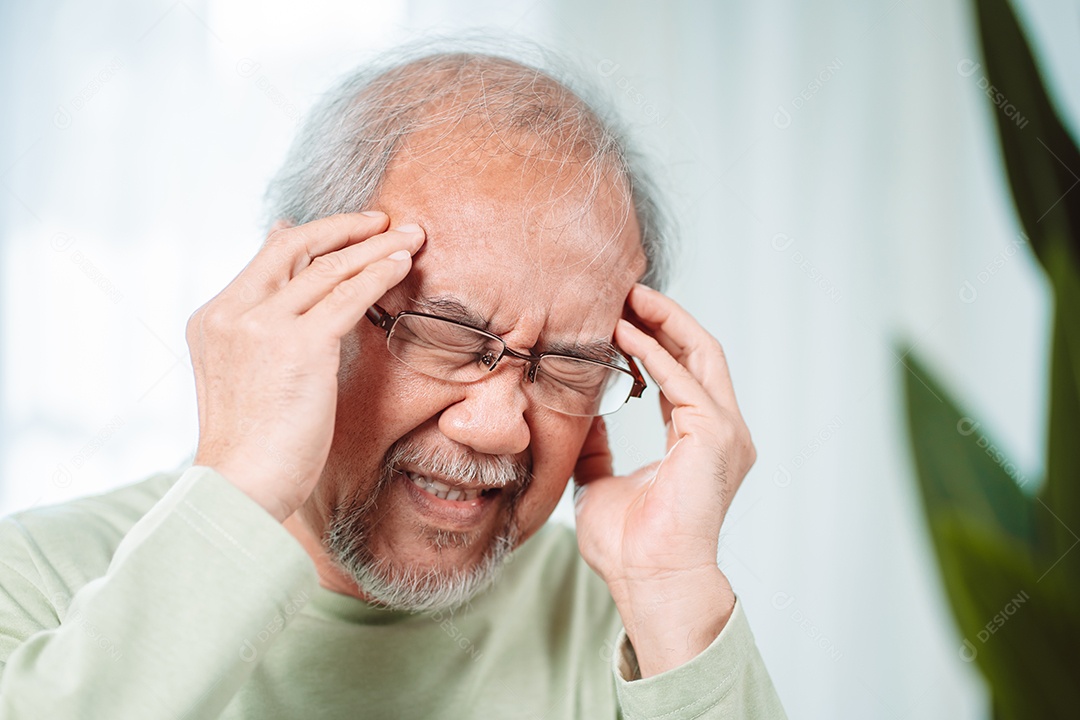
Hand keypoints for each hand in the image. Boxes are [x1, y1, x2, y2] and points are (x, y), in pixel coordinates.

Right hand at [187, 212, 424, 521]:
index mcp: (214, 318)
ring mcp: (262, 326)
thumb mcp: (244, 376)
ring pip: (329, 267)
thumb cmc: (252, 444)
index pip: (269, 257)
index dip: (314, 235)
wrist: (240, 487)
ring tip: (412, 235)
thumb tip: (290, 301)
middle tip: (385, 220)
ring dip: (376, 246)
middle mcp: (233, 313)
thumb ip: (262, 333)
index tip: (349, 227)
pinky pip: (349, 296)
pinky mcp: (299, 346)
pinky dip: (380, 273)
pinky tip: (403, 264)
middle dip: (347, 228)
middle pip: (297, 248)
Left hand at [573, 283, 755, 675]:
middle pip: (699, 352)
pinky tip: (624, 333)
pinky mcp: (716, 436)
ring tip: (627, 296)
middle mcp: (721, 430)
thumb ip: (596, 445)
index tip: (620, 315)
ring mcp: (724, 432)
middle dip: (664, 317)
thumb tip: (579, 415)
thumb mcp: (599, 480)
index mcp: (699, 440)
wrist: (649, 579)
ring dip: (663, 321)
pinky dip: (655, 352)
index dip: (655, 340)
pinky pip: (683, 380)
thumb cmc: (629, 544)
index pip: (682, 373)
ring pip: (700, 354)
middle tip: (625, 291)